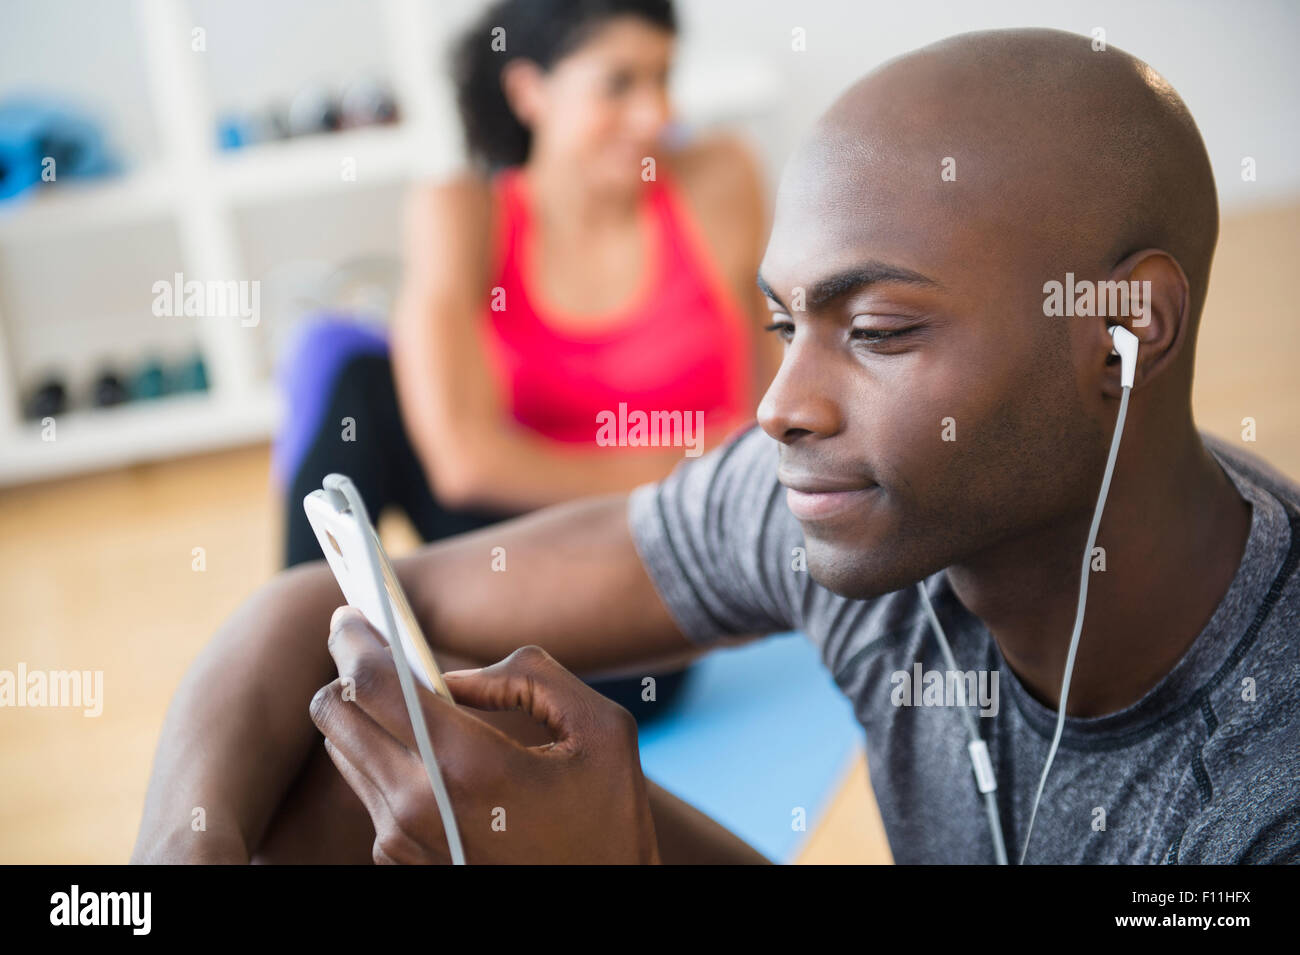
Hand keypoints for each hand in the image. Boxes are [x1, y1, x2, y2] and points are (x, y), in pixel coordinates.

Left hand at [309, 607, 661, 864]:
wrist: (604, 906)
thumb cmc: (609, 821)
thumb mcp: (601, 730)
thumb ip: (531, 677)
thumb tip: (457, 674)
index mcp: (468, 765)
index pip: (372, 683)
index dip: (353, 637)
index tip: (350, 611)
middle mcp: (418, 806)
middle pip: (335, 714)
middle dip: (347, 669)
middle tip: (373, 645)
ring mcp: (401, 841)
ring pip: (343, 750)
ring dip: (364, 713)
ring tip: (408, 698)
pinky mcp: (398, 862)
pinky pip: (368, 789)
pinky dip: (383, 756)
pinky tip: (427, 752)